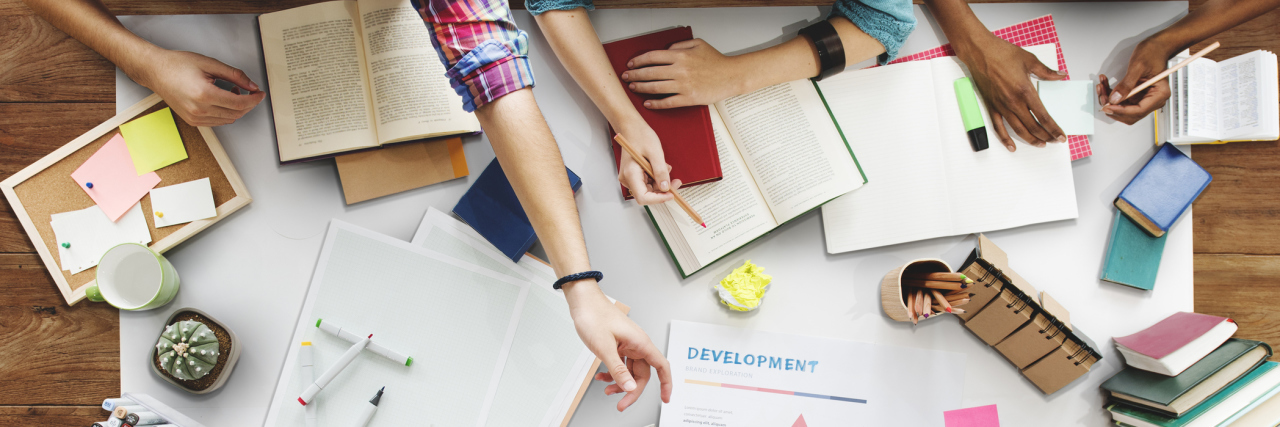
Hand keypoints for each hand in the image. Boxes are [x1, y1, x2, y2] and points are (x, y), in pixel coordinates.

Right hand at [133, 50, 264, 126]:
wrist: (155, 71)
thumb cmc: (178, 65)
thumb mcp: (210, 64)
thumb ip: (234, 75)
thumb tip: (251, 85)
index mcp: (204, 95)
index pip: (239, 103)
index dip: (254, 99)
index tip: (260, 93)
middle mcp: (199, 110)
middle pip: (236, 113)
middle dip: (248, 104)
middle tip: (250, 91)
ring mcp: (195, 118)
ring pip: (228, 120)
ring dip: (237, 108)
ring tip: (232, 91)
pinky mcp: (192, 121)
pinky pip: (217, 122)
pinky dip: (226, 113)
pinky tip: (223, 100)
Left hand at [567, 284, 671, 410]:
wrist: (582, 301)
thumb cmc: (594, 316)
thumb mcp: (605, 348)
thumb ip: (618, 370)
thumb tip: (631, 388)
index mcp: (640, 342)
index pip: (661, 366)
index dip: (666, 383)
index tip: (665, 398)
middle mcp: (637, 344)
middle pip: (642, 374)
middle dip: (632, 390)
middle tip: (621, 404)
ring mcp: (627, 344)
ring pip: (630, 371)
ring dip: (620, 383)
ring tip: (607, 390)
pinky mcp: (618, 345)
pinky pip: (620, 364)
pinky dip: (613, 373)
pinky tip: (602, 377)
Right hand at [616, 122, 681, 204]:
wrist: (632, 127)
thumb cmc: (640, 136)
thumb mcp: (655, 152)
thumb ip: (660, 171)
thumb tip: (665, 187)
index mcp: (630, 174)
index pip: (643, 197)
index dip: (658, 198)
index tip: (671, 194)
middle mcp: (628, 178)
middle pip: (647, 194)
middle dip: (662, 190)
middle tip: (676, 182)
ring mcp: (630, 177)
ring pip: (648, 188)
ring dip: (660, 182)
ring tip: (666, 168)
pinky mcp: (634, 174)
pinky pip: (647, 181)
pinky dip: (656, 177)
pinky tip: (660, 167)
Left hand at [621, 39, 745, 108]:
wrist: (731, 76)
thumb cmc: (716, 60)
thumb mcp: (698, 44)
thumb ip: (679, 45)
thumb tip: (666, 50)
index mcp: (680, 55)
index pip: (652, 57)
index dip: (638, 61)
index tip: (631, 64)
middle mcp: (679, 70)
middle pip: (650, 72)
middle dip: (634, 75)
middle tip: (625, 77)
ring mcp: (683, 85)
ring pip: (655, 87)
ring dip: (641, 88)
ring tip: (633, 88)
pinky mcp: (689, 98)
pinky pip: (668, 102)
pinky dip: (655, 103)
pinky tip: (647, 103)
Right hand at [955, 33, 1067, 150]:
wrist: (980, 52)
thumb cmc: (1002, 53)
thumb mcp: (1029, 60)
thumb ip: (1046, 71)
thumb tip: (1060, 76)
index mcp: (1025, 91)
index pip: (1043, 116)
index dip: (1053, 129)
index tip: (1061, 136)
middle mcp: (1013, 102)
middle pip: (1032, 126)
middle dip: (1046, 136)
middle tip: (1054, 141)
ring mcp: (1001, 106)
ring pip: (1018, 129)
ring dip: (1030, 139)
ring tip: (1040, 144)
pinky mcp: (991, 106)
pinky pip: (998, 127)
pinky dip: (1005, 138)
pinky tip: (1012, 146)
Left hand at [1098, 39, 1173, 124]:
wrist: (1156, 46)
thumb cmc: (1152, 52)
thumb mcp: (1137, 66)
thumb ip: (1126, 84)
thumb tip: (1115, 99)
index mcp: (1159, 94)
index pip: (1139, 110)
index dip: (1121, 110)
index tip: (1108, 106)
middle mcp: (1153, 99)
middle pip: (1130, 114)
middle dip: (1114, 107)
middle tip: (1102, 96)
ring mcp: (1144, 98)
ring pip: (1123, 108)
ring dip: (1109, 100)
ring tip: (1102, 87)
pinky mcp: (1136, 95)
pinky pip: (1121, 100)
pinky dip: (1111, 94)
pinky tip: (1105, 85)